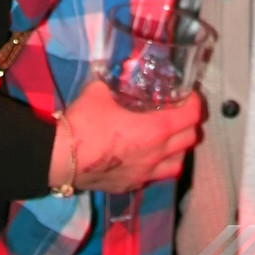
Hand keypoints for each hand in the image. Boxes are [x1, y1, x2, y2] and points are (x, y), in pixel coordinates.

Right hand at [52, 80, 201, 192]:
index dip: (194, 102)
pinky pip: (156, 176)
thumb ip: (114, 79)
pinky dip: (159, 165)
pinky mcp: (131, 186)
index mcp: (155, 129)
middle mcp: (156, 154)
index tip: (187, 95)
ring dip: (178, 148)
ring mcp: (145, 174)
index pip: (191, 116)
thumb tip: (117, 68)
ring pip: (178, 163)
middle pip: (190, 140)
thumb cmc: (84, 122)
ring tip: (167, 137)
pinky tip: (146, 154)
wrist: (60, 158)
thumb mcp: (100, 90)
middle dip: (189, 124)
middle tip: (178, 112)